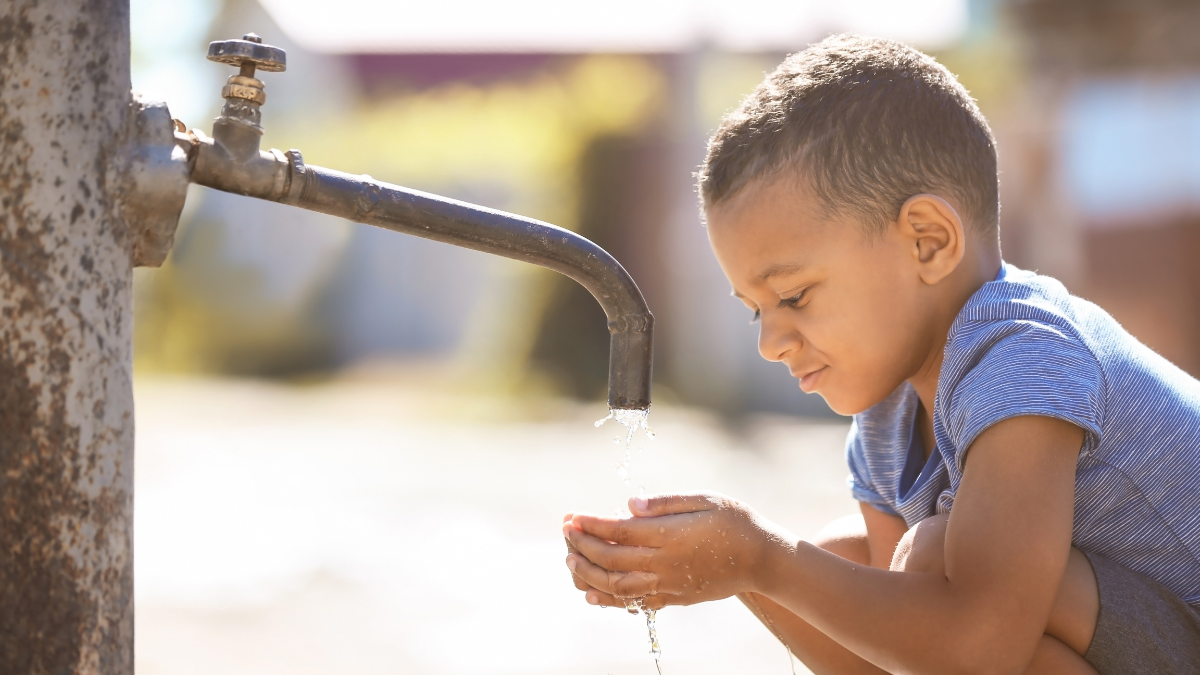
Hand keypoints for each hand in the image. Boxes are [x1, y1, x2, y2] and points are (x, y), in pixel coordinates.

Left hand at [562, 492, 781, 609]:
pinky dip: (609, 600)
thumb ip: (666, 502)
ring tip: (570, 560)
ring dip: (588, 573)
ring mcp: (668, 584)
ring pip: (617, 586)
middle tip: (565, 532)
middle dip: (582, 545)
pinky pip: (635, 603)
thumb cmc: (735, 522)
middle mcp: (665, 563)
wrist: (763, 560)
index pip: (618, 531)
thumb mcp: (705, 499)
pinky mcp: (674, 597)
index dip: (591, 524)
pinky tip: (592, 594)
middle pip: (611, 559)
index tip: (571, 516)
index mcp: (670, 535)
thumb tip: (629, 504)